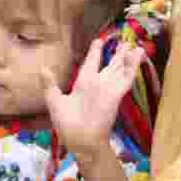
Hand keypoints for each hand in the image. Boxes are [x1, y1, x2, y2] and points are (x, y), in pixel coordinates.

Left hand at [42, 39, 144, 157]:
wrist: (80, 140)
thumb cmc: (67, 124)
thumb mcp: (54, 101)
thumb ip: (49, 84)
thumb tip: (42, 68)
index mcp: (82, 84)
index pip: (90, 64)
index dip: (95, 52)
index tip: (99, 40)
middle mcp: (97, 84)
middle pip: (110, 65)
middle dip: (118, 54)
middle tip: (126, 41)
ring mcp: (107, 88)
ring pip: (120, 69)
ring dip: (128, 58)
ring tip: (136, 46)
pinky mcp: (115, 94)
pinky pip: (126, 78)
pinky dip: (132, 66)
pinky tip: (138, 55)